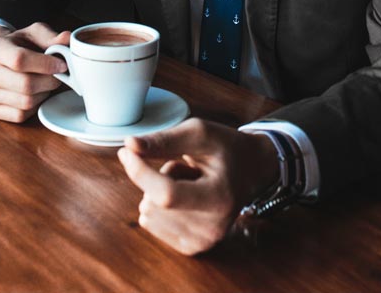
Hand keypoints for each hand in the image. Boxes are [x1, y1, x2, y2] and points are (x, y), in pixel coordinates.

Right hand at [0, 22, 70, 122]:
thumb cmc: (20, 45)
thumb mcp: (34, 34)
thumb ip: (51, 37)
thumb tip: (67, 39)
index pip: (20, 59)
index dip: (46, 64)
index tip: (62, 65)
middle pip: (26, 84)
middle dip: (50, 81)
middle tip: (57, 76)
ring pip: (26, 102)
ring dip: (43, 94)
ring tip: (44, 83)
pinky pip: (20, 115)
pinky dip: (34, 107)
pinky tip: (35, 95)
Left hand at [117, 118, 278, 255]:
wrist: (253, 170)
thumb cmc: (226, 148)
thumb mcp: (200, 133)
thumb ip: (164, 140)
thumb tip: (129, 145)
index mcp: (220, 199)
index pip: (166, 194)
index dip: (140, 172)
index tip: (126, 152)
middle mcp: (213, 228)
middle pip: (153, 203)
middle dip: (160, 177)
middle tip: (189, 169)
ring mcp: (203, 242)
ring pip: (148, 213)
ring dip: (160, 192)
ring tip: (190, 182)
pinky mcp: (192, 247)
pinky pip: (150, 223)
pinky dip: (160, 206)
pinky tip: (186, 197)